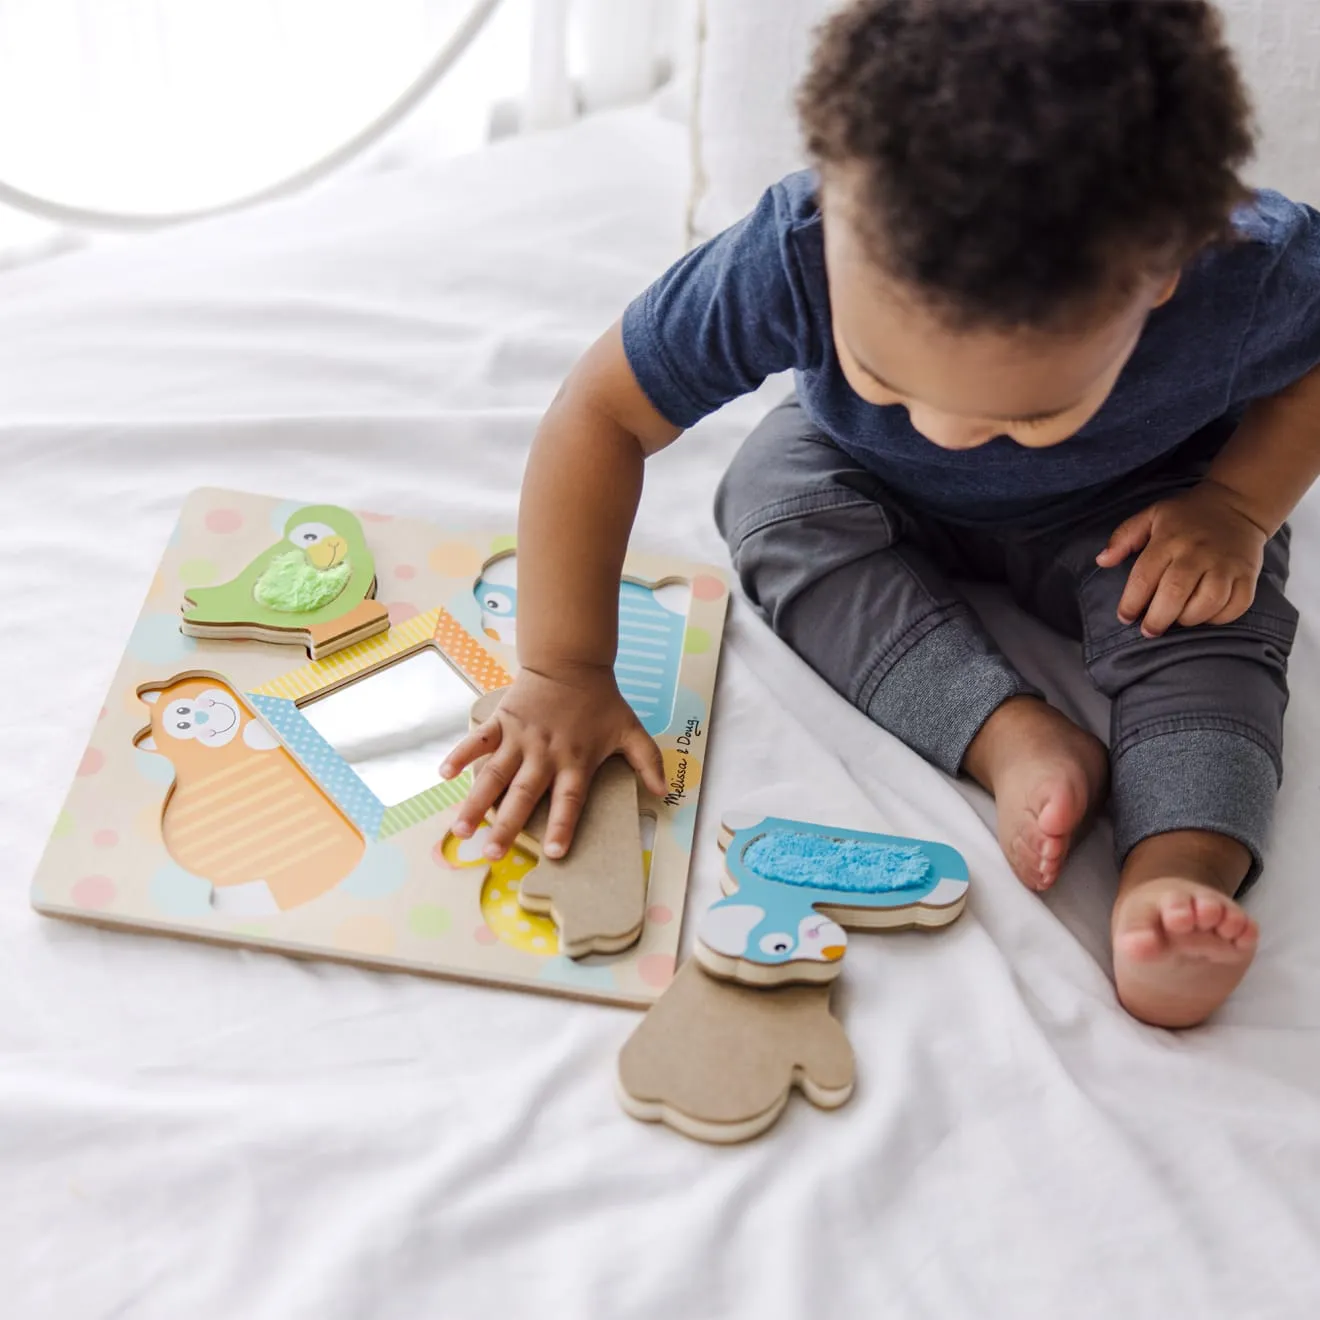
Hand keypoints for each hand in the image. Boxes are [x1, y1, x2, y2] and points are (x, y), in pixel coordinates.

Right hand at [440, 665, 666, 860]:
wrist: (571, 660)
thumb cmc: (601, 700)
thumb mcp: (631, 729)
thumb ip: (648, 762)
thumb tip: (664, 794)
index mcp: (576, 760)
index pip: (571, 800)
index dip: (564, 826)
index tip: (555, 854)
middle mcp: (545, 753)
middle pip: (525, 795)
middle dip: (507, 826)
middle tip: (491, 855)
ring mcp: (520, 737)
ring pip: (495, 775)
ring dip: (476, 803)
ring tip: (460, 830)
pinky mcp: (502, 721)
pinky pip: (478, 741)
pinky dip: (461, 755)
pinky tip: (444, 775)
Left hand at [1096, 480, 1268, 637]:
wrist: (1237, 505)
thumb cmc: (1186, 516)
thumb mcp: (1150, 516)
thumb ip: (1123, 537)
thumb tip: (1102, 561)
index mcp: (1168, 540)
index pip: (1144, 577)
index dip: (1131, 603)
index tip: (1125, 617)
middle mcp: (1197, 553)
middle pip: (1175, 594)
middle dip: (1157, 619)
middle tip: (1149, 629)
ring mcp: (1225, 564)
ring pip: (1208, 603)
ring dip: (1189, 619)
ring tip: (1178, 620)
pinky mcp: (1248, 574)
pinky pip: (1236, 605)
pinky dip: (1220, 618)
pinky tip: (1205, 615)